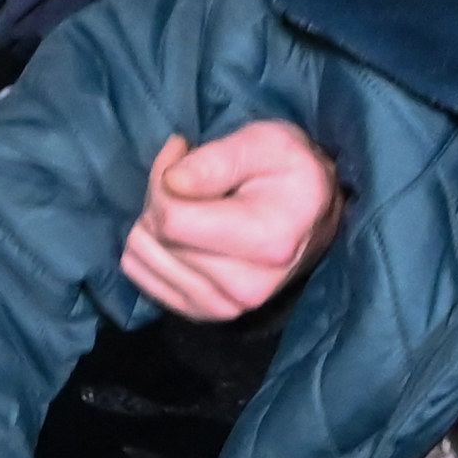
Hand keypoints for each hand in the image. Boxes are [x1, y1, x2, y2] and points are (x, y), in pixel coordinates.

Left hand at [118, 119, 338, 322]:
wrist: (315, 216)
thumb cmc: (290, 171)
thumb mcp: (266, 142)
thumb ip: (217, 160)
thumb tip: (171, 182)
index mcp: (268, 243)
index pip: (172, 219)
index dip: (163, 177)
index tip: (182, 151)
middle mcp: (246, 288)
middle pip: (157, 236)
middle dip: (160, 197)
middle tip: (189, 176)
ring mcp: (225, 308)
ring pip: (143, 256)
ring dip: (155, 222)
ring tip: (191, 203)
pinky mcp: (204, 314)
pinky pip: (143, 277)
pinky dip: (152, 247)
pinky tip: (183, 231)